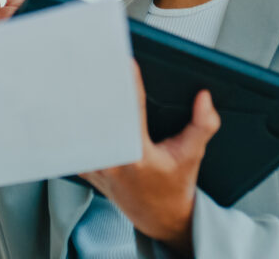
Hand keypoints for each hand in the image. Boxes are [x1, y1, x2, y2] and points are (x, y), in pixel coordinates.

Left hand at [79, 62, 219, 256]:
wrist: (159, 217)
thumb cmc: (174, 186)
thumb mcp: (193, 155)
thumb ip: (203, 125)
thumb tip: (204, 99)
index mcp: (137, 157)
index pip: (129, 112)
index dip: (127, 85)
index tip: (126, 63)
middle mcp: (111, 162)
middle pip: (97, 116)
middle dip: (97, 88)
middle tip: (96, 61)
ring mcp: (95, 166)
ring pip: (82, 128)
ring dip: (82, 103)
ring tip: (82, 77)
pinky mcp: (86, 167)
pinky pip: (76, 141)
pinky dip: (75, 123)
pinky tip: (74, 103)